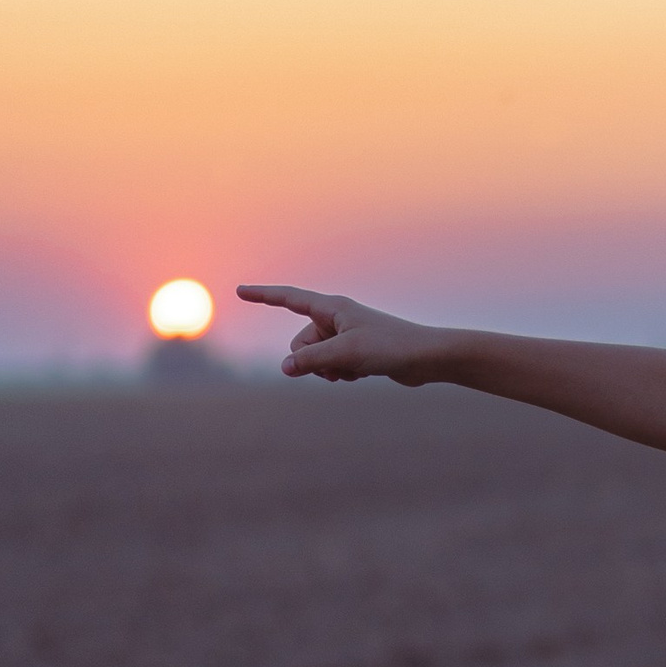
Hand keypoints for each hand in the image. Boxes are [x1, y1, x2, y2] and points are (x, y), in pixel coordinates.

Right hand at [238, 283, 439, 383]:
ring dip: (328, 370)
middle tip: (339, 363)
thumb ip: (312, 360)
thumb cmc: (389, 347)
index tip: (240, 291)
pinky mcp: (354, 353)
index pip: (289, 299)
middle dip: (312, 360)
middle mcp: (336, 318)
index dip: (264, 296)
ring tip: (354, 369)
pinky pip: (331, 366)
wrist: (425, 359)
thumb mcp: (345, 354)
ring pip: (315, 359)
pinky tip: (361, 375)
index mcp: (332, 307)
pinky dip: (340, 374)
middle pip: (300, 344)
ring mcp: (344, 336)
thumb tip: (285, 368)